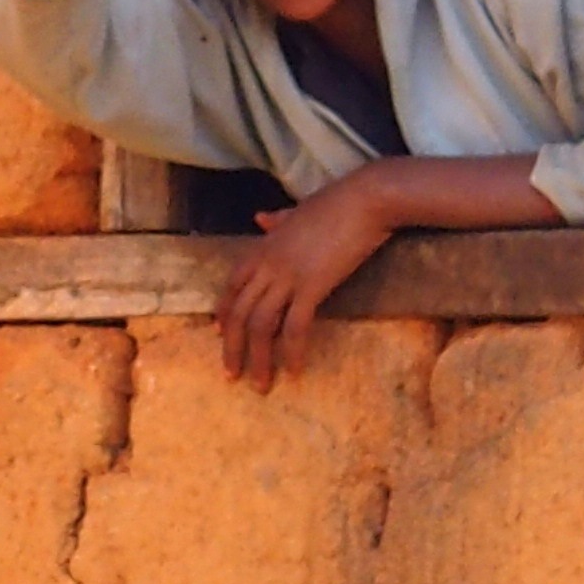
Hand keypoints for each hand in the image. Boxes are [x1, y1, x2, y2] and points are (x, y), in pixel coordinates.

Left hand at [216, 170, 394, 390]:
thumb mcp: (298, 211)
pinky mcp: (312, 287)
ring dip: (258, 359)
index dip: (223, 314)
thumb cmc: (337, 203)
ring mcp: (288, 276)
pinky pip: (295, 327)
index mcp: (263, 246)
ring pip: (260, 326)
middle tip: (232, 374)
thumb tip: (261, 218)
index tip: (218, 336)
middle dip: (232, 348)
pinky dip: (292, 352)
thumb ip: (278, 220)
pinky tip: (296, 370)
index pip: (232, 286)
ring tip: (261, 384)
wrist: (365, 200)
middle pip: (239, 313)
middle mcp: (268, 264)